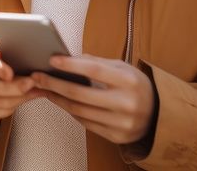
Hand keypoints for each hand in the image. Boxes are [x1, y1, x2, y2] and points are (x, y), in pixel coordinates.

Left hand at [30, 54, 156, 145]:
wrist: (158, 115)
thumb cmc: (135, 85)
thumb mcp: (122, 67)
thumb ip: (97, 62)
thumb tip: (68, 58)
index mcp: (128, 80)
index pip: (93, 69)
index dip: (70, 64)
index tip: (52, 60)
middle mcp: (125, 103)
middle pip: (81, 94)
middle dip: (55, 84)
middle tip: (38, 77)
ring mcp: (121, 123)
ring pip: (80, 111)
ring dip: (58, 99)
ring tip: (44, 89)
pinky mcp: (116, 137)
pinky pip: (86, 123)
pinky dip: (71, 111)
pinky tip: (62, 101)